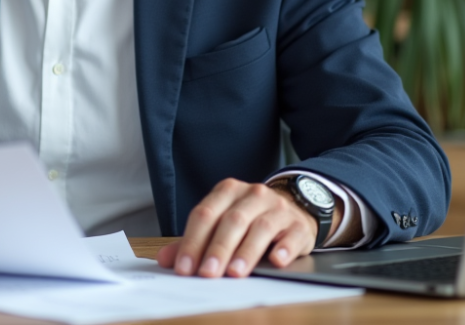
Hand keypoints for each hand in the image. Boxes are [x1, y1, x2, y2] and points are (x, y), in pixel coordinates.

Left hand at [156, 178, 340, 277]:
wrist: (292, 209)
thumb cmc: (249, 220)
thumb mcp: (221, 223)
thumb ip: (194, 240)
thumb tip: (166, 259)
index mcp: (227, 191)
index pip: (205, 214)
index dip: (192, 242)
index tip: (185, 268)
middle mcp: (252, 194)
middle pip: (231, 221)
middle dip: (217, 249)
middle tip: (207, 273)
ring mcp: (277, 207)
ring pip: (260, 227)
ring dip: (246, 252)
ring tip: (235, 273)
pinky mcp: (298, 224)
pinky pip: (291, 235)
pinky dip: (284, 248)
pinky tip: (277, 261)